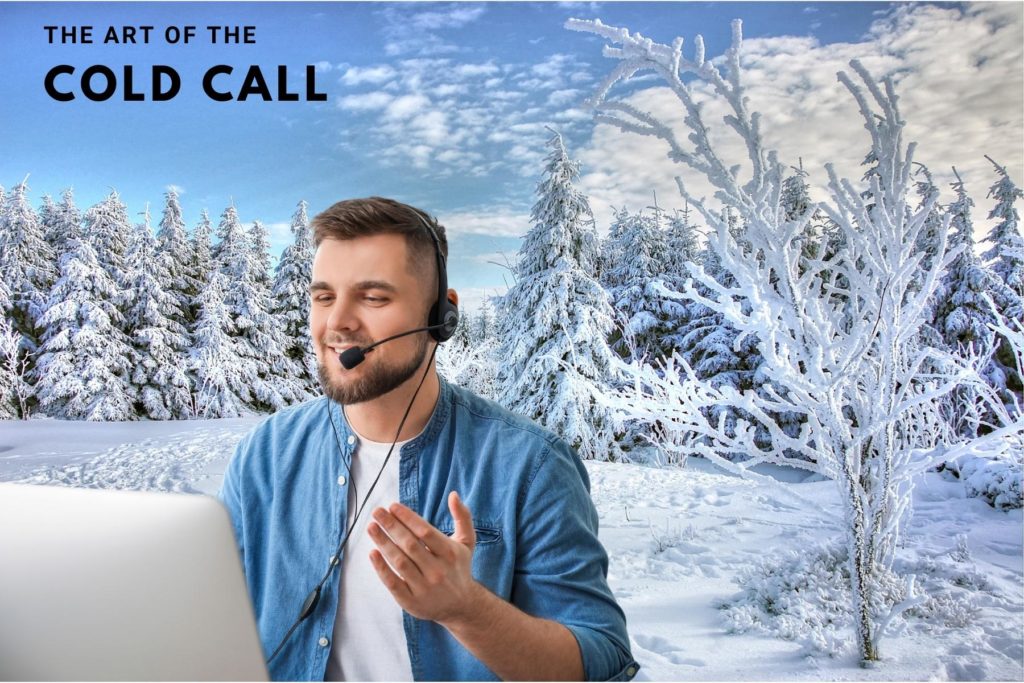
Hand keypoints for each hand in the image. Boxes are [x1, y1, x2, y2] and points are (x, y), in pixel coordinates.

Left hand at [367, 490, 481, 625]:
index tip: (392, 506)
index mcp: (450, 553)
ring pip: (399, 562)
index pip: (425, 532)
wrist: (461, 606)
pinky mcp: (412, 602)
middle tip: (377, 512)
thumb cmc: (459, 568)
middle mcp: (437, 571)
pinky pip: (393, 583)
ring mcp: (424, 588)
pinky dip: (381, 568)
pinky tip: (372, 553)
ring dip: (383, 543)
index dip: (407, 518)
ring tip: (372, 527)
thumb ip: (463, 517)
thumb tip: (453, 494)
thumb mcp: (467, 542)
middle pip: (410, 545)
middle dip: (391, 526)